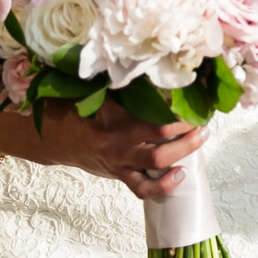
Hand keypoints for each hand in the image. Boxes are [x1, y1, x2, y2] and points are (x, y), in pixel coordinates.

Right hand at [25, 104, 206, 200]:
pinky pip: (143, 188)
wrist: (54, 138)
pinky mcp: (119, 175)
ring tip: (201, 137)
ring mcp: (119, 159)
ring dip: (185, 149)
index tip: (194, 95)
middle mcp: (117, 138)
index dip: (176, 103)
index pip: (151, 106)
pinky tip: (181, 174)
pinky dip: (164, 185)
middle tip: (203, 118)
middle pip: (161, 133)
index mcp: (113, 113)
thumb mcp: (98, 93)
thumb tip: (157, 69)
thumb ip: (125, 86)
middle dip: (188, 126)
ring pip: (157, 161)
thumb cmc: (79, 110)